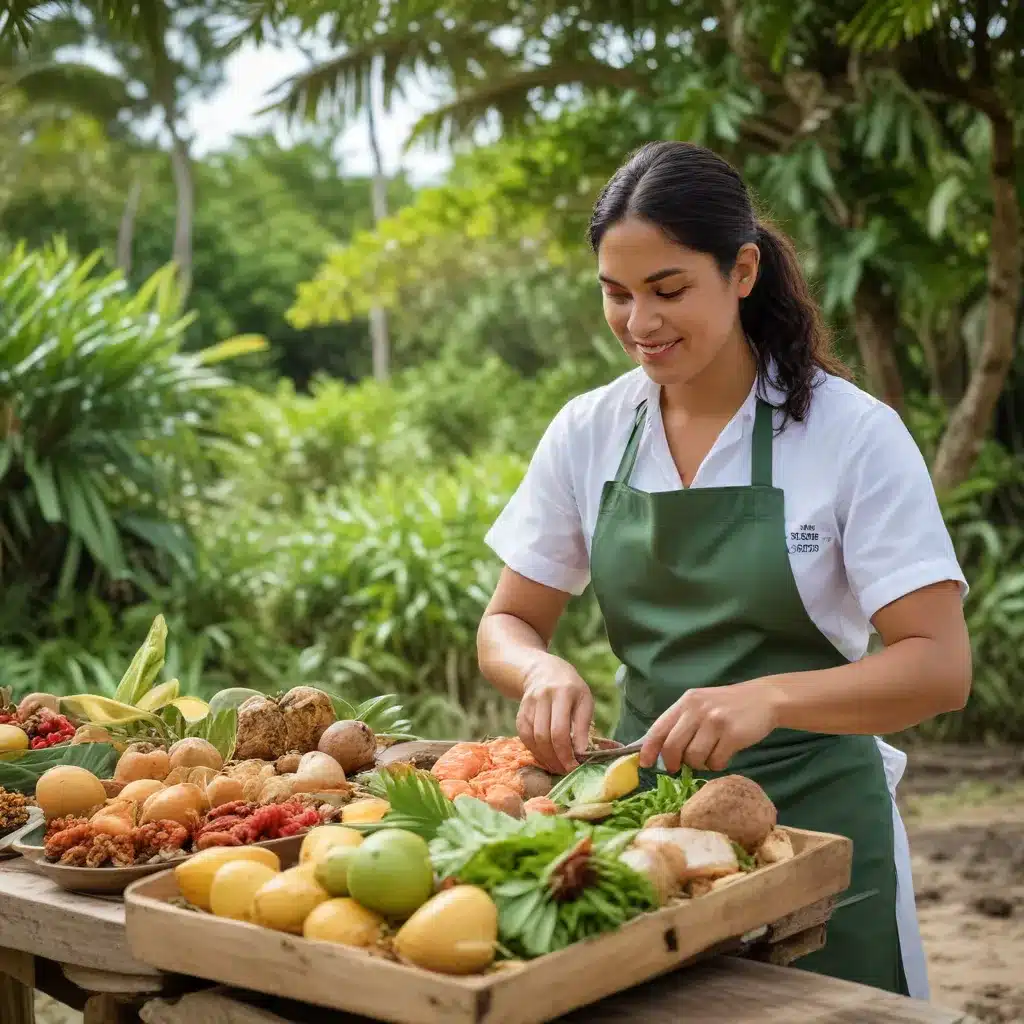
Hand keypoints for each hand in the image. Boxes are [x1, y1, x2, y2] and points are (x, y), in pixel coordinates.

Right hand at [517, 654, 594, 773]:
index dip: (566, 752)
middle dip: (555, 758)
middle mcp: (543, 696)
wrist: (544, 670)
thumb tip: (582, 753)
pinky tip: (544, 757)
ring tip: (556, 766)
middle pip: (544, 735)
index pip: (560, 730)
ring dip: (544, 757)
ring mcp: (529, 703)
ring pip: (532, 737)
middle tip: (565, 770)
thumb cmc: (571, 688)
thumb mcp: (585, 700)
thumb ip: (584, 725)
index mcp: (563, 692)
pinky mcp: (520, 711)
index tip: (574, 766)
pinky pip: (524, 735)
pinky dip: (533, 750)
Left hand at [639, 681, 781, 772]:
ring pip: (694, 757)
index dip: (648, 749)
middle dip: (672, 763)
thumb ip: (682, 722)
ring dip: (699, 764)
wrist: (764, 698)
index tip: (645, 764)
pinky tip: (723, 754)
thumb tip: (660, 751)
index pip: (658, 729)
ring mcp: (715, 721)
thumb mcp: (700, 704)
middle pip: (672, 747)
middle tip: (677, 768)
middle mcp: (697, 710)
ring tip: (708, 755)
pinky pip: (716, 761)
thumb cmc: (727, 705)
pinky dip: (717, 764)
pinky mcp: (733, 734)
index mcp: (686, 702)